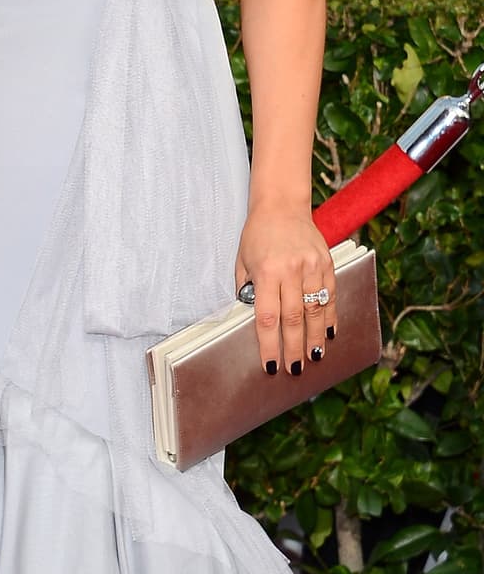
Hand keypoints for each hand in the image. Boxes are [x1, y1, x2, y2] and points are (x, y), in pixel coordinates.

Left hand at [235, 202, 335, 378]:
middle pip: (294, 318)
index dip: (270, 344)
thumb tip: (254, 320)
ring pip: (316, 310)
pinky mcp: (326, 263)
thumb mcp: (242, 260)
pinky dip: (330, 317)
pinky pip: (330, 296)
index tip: (271, 365)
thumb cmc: (257, 234)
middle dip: (294, 348)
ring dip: (315, 338)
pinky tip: (328, 334)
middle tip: (294, 369)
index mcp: (266, 271)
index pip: (267, 317)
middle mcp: (291, 270)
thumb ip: (248, 290)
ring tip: (314, 358)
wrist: (282, 205)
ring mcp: (312, 266)